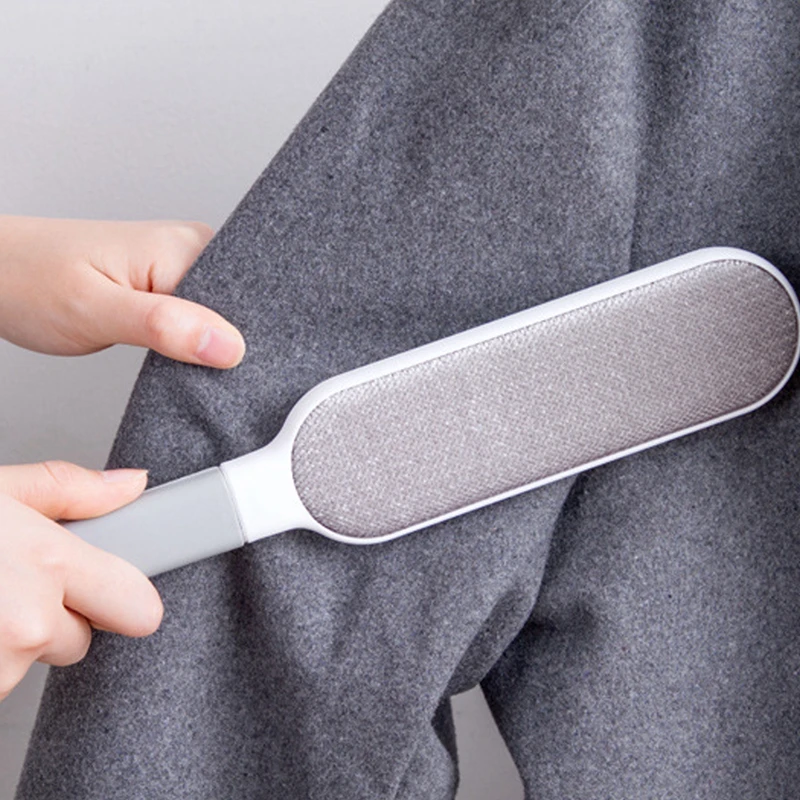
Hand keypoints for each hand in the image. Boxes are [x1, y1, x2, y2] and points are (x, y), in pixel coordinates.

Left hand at [0, 216, 244, 366]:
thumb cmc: (28, 279)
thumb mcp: (95, 309)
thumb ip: (164, 326)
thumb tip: (229, 346)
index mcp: (185, 246)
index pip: (244, 302)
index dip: (239, 343)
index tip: (221, 370)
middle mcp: (189, 251)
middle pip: (237, 312)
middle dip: (220, 348)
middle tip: (183, 365)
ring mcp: (178, 268)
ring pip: (218, 321)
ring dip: (202, 348)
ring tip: (170, 358)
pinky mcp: (166, 286)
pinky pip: (196, 320)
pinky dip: (188, 345)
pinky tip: (171, 354)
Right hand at [0, 461, 162, 700]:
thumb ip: (71, 489)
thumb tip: (132, 485)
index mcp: (48, 561)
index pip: (137, 603)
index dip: (124, 597)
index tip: (116, 591)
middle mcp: (32, 621)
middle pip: (80, 638)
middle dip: (54, 619)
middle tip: (11, 587)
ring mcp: (1, 666)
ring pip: (30, 660)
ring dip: (9, 641)